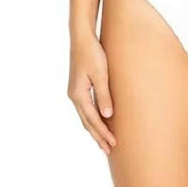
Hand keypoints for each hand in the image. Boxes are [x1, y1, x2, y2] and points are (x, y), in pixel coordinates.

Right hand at [67, 32, 116, 154]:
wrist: (82, 37)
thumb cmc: (92, 53)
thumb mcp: (101, 74)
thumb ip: (104, 95)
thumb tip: (107, 115)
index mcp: (78, 95)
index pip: (92, 120)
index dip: (103, 133)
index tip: (113, 143)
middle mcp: (74, 96)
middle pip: (87, 122)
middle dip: (98, 136)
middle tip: (109, 149)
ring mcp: (76, 91)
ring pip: (85, 116)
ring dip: (95, 129)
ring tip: (104, 140)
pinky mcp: (79, 86)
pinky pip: (86, 107)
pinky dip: (93, 117)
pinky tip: (100, 119)